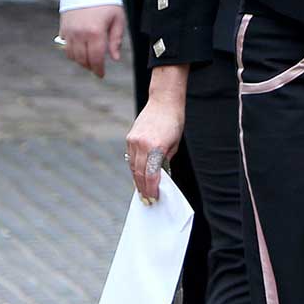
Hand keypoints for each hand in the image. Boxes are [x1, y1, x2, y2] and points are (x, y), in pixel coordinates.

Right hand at [59, 4, 125, 78]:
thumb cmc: (106, 1)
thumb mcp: (117, 19)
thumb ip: (116, 40)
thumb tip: (115, 58)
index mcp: (95, 33)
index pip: (95, 59)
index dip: (98, 69)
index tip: (101, 74)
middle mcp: (80, 34)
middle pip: (82, 59)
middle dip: (90, 66)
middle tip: (96, 68)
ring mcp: (69, 31)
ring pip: (71, 55)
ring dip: (80, 60)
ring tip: (88, 60)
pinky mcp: (63, 27)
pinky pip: (65, 46)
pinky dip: (71, 51)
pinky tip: (80, 49)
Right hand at [126, 84, 185, 201]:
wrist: (163, 102)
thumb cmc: (174, 122)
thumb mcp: (174, 144)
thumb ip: (164, 160)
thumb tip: (159, 176)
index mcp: (156, 147)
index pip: (151, 175)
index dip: (152, 189)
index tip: (154, 198)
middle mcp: (142, 145)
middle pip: (139, 173)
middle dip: (143, 189)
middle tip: (147, 201)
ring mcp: (133, 141)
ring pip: (133, 167)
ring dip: (137, 181)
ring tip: (142, 192)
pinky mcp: (129, 138)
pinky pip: (131, 158)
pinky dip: (134, 169)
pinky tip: (138, 177)